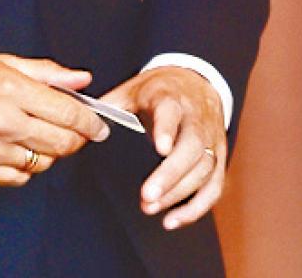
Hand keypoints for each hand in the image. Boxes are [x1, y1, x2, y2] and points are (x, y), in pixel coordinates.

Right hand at [0, 52, 109, 185]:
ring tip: (43, 136)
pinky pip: (20, 177)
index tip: (100, 125)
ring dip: (52, 152)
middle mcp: (5, 122)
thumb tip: (80, 79)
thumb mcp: (1, 61)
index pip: (69, 113)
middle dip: (79, 139)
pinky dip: (27, 167)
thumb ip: (46, 72)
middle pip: (63, 143)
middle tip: (80, 133)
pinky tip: (22, 150)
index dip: (92, 122)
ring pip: (44, 163)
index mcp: (12, 90)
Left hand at [100, 66, 225, 229]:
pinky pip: (214, 187)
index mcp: (171, 98)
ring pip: (204, 169)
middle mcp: (196, 119)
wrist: (196, 82)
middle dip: (171, 174)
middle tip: (147, 196)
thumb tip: (82, 121)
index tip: (161, 147)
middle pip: (192, 147)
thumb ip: (110, 105)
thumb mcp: (133, 89)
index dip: (167, 129)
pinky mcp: (219, 158)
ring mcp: (211, 139)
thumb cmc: (160, 90)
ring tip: (151, 208)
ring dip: (178, 193)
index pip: (171, 112)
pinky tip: (173, 220)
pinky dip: (196, 208)